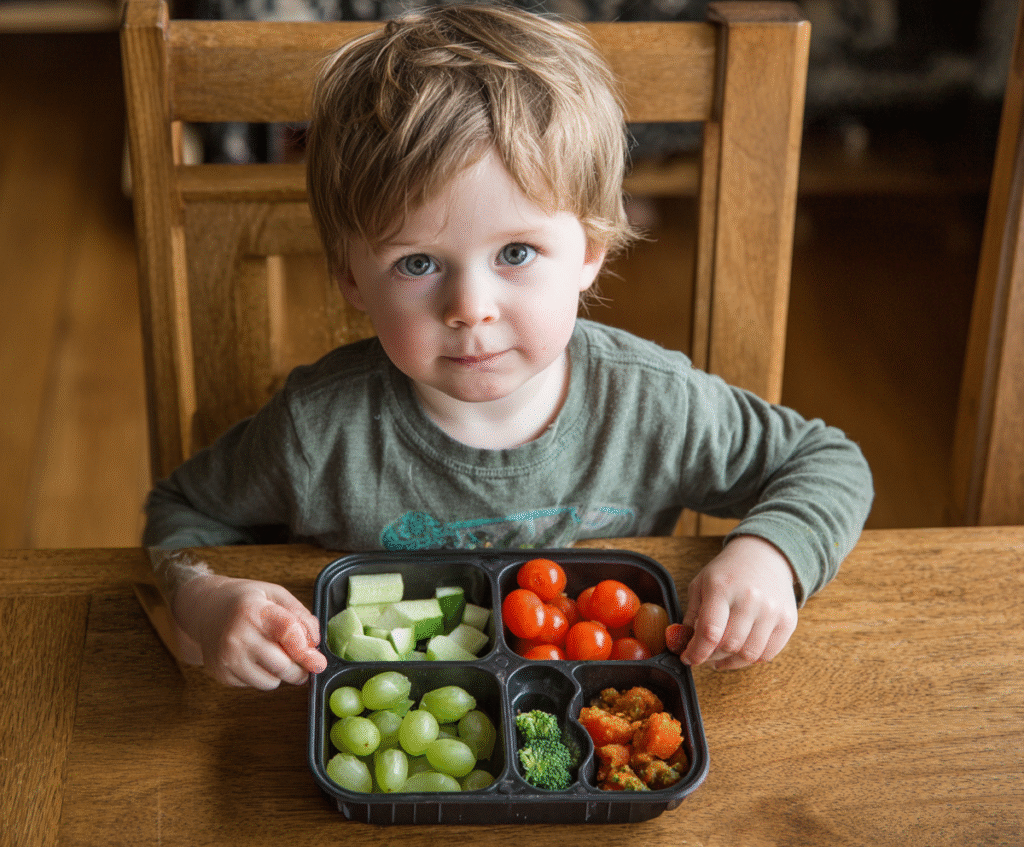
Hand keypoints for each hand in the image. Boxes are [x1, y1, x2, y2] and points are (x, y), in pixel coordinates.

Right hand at [173, 574, 327, 688]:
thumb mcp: (274, 594)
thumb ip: (299, 614)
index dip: (307, 651)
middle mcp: (237, 635)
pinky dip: (262, 676)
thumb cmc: (244, 601)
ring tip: (273, 655)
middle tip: (304, 665)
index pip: (288, 633)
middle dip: (300, 670)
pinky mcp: (221, 674)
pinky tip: (255, 659)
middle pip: (282, 665)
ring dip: (280, 674)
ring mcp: (227, 657)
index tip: (319, 663)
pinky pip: (254, 685)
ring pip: (270, 681)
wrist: (204, 610)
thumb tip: (315, 642)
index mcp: (253, 610)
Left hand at [676, 535, 797, 669]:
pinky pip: (768, 654)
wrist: (765, 556)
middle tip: (704, 655)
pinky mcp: (788, 620)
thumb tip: (682, 644)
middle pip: (729, 645)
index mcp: (722, 587)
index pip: (710, 632)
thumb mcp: (701, 584)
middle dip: (711, 656)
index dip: (696, 652)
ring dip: (731, 661)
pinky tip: (740, 652)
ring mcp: (771, 610)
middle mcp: (749, 599)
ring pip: (749, 654)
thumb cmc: (729, 571)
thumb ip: (691, 615)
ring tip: (721, 656)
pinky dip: (751, 659)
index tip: (688, 659)